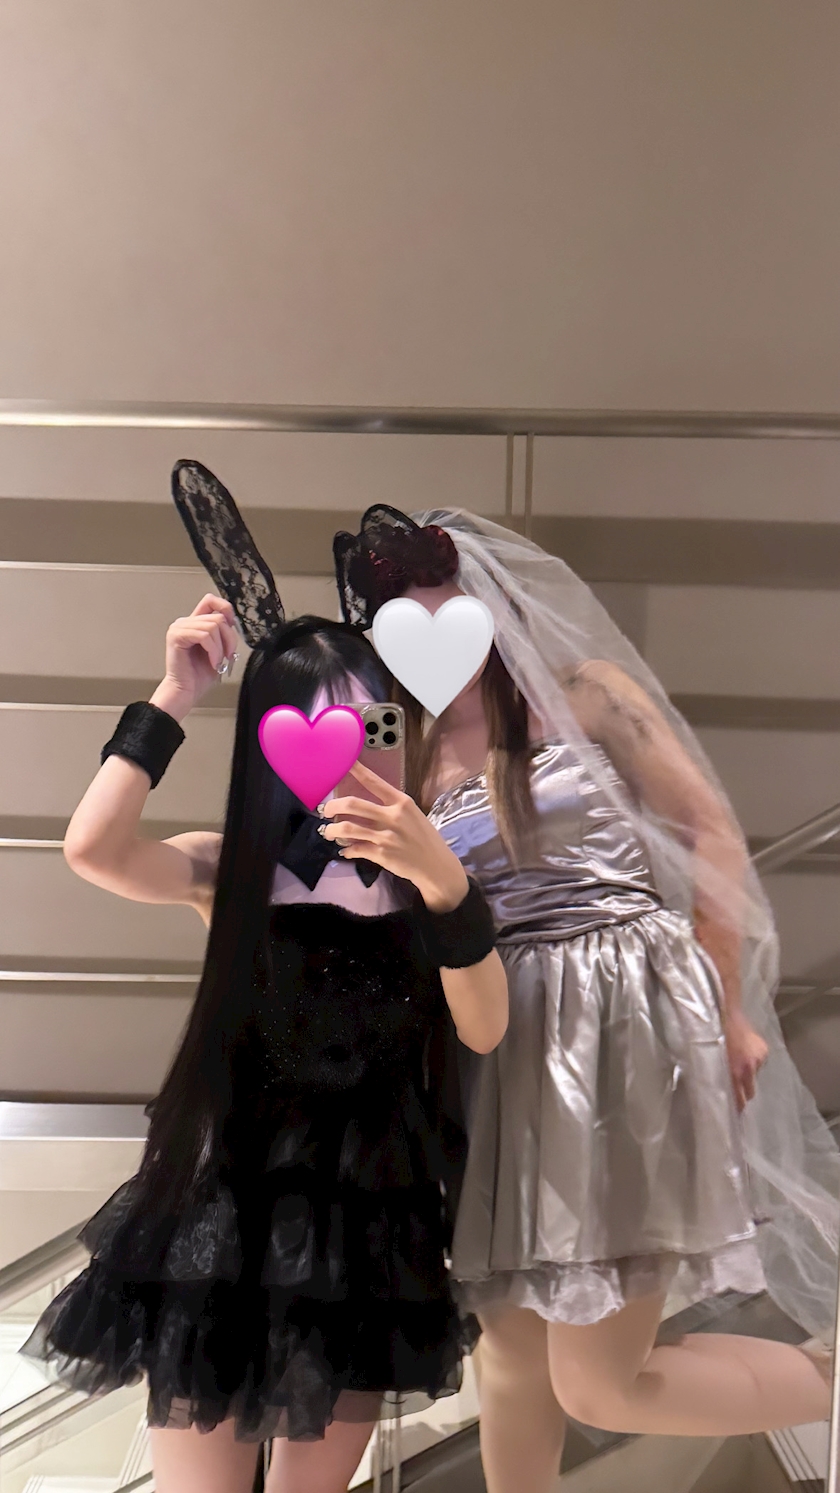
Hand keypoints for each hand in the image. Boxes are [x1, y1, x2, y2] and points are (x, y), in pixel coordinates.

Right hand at [150, 595, 239, 721]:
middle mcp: (185, 622)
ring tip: (217, 661)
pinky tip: (212, 662)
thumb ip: (222, 633)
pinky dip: (213, 650)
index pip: (211, 601)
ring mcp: (179, 628)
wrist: (186, 691)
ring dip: (221, 647)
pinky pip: (204, 635)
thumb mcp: (218, 649)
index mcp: (194, 623)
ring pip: (213, 625)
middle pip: (218, 617)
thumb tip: (233, 622)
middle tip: (227, 655)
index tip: (231, 628)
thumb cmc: (199, 675)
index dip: (226, 610)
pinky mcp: (176, 636)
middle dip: (229, 638)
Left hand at [319, 759, 468, 911]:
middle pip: (352, 804)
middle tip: (325, 810)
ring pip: (347, 828)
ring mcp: (386, 836)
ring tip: (329, 832)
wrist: (436, 865)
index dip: (356, 771)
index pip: (374, 782)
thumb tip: (363, 805)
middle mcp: (392, 816)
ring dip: (332, 830)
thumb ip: (390, 808)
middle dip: (333, 806)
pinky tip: (345, 850)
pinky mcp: (381, 854)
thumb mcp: (412, 815)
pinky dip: (346, 850)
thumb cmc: (423, 838)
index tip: (344, 763)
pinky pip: (354, 849)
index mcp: (401, 802)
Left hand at [724, 1010, 767, 1111]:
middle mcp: (748, 1069)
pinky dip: (753, 1059)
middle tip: (738, 1091)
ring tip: (739, 1060)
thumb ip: (719, 1075)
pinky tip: (745, 1050)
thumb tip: (718, 1089)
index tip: (737, 1114)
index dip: (738, 1107)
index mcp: (734, 1073)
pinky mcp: (764, 1051)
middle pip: (751, 1092)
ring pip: (754, 1075)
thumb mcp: (712, 1060)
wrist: (726, 1015)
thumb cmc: (714, 1037)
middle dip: (745, 1093)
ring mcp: (758, 1060)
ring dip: (748, 1072)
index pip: (740, 1098)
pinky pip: (758, 1062)